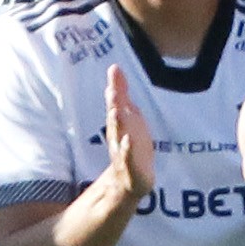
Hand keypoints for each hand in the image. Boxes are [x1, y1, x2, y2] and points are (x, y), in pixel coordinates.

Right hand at [102, 64, 155, 198]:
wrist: (130, 179)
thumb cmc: (131, 142)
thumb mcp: (128, 115)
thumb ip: (121, 92)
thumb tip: (114, 66)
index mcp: (118, 122)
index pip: (116, 102)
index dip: (116, 86)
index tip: (115, 69)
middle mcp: (117, 134)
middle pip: (115, 117)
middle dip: (114, 103)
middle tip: (113, 89)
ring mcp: (122, 150)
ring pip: (119, 135)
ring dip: (116, 124)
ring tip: (116, 111)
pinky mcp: (131, 166)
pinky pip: (128, 157)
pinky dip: (127, 149)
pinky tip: (129, 140)